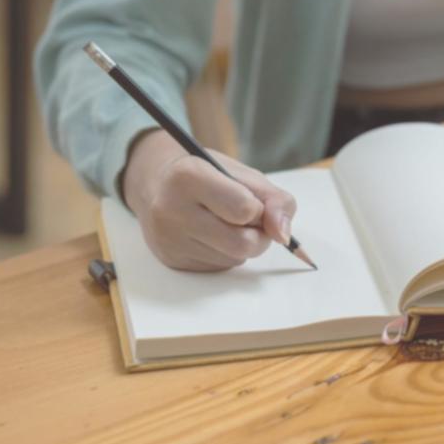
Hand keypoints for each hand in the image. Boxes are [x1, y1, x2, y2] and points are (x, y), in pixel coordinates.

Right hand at [119, 129, 298, 270]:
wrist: (159, 184)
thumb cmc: (210, 175)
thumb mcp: (244, 175)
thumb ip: (275, 200)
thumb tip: (284, 236)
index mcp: (190, 176)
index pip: (244, 209)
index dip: (257, 209)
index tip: (251, 201)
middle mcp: (172, 209)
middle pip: (242, 243)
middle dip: (259, 235)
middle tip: (250, 220)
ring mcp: (169, 238)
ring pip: (233, 260)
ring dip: (242, 245)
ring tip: (226, 223)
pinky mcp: (171, 260)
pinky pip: (218, 268)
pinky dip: (225, 254)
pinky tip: (211, 235)